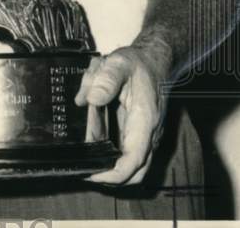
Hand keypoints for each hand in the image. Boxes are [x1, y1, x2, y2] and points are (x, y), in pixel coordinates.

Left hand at [75, 42, 171, 185]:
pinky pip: (129, 156)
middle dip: (110, 178)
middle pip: (135, 173)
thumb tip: (88, 100)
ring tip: (87, 164)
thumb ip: (105, 79)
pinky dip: (113, 160)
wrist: (154, 60)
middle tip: (84, 172)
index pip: (134, 159)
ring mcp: (145, 136)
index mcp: (144, 120)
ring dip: (111, 171)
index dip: (113, 173)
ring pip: (133, 168)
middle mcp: (148, 134)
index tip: (91, 174)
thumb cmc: (138, 64)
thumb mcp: (119, 63)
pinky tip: (94, 150)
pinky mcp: (139, 134)